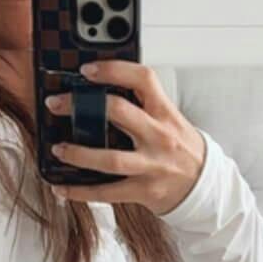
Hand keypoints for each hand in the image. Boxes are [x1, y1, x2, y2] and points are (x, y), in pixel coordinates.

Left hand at [42, 60, 206, 216]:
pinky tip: (62, 188)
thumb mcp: (170, 120)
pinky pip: (107, 192)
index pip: (143, 79)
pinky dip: (81, 191)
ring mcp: (151, 165)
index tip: (88, 70)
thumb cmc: (182, 149)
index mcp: (165, 113)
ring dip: (78, 153)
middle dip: (81, 106)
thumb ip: (143, 106)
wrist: (205, 185)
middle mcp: (159, 137)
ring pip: (110, 159)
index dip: (113, 69)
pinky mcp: (144, 190)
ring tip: (58, 149)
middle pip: (119, 112)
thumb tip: (101, 90)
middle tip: (57, 104)